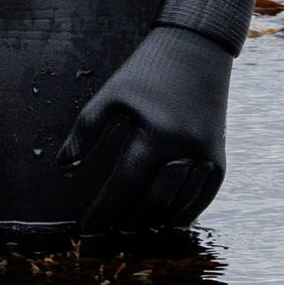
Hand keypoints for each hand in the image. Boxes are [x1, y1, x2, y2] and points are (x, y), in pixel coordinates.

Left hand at [58, 24, 231, 232]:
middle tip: (106, 236)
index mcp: (154, 133)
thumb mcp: (112, 94)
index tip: (87, 230)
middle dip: (126, 222)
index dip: (104, 211)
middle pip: (152, 203)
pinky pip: (203, 198)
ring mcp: (206, 156)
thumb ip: (86, 130)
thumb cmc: (147, 71)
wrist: (196, 48)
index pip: (124, 185)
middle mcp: (184, 150)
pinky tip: (165, 223)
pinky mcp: (219, 157)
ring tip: (130, 233)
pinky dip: (185, 214)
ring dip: (153, 224)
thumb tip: (64, 166)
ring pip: (178, 206)